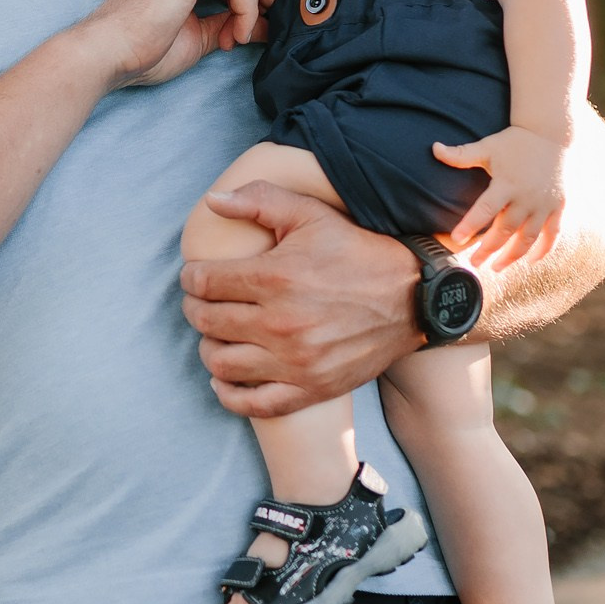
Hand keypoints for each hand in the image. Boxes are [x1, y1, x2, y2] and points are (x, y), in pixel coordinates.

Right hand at [73, 0, 273, 88]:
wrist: (107, 54)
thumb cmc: (140, 49)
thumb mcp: (196, 33)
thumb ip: (226, 22)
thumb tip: (262, 25)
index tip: (254, 11)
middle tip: (264, 11)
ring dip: (251, 4)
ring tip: (235, 37)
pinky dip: (245, 9)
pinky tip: (232, 35)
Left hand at [179, 182, 420, 417]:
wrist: (413, 298)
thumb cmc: (357, 251)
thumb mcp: (311, 214)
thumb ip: (258, 200)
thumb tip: (212, 200)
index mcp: (276, 277)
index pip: (204, 283)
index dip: (191, 278)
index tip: (195, 276)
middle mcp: (281, 323)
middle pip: (207, 322)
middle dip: (196, 308)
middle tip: (202, 302)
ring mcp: (295, 362)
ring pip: (221, 363)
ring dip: (208, 347)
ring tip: (216, 334)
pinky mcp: (311, 389)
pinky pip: (252, 404)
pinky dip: (229, 393)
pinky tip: (226, 375)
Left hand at [433, 126, 569, 270]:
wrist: (551, 134)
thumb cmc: (514, 142)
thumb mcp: (487, 147)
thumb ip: (461, 154)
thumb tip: (433, 148)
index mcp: (507, 183)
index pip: (485, 210)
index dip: (469, 226)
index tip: (456, 240)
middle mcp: (527, 197)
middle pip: (505, 231)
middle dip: (488, 250)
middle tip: (474, 263)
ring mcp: (545, 204)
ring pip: (528, 238)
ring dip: (512, 256)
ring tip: (497, 267)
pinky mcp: (559, 207)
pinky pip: (553, 234)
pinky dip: (543, 250)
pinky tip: (531, 261)